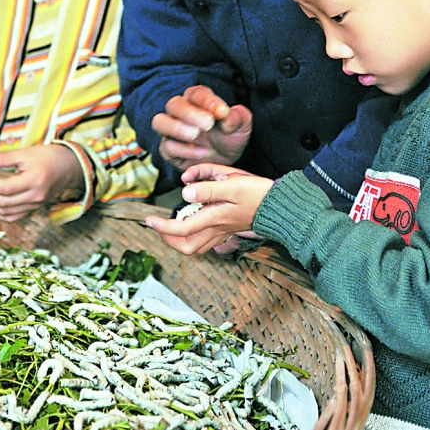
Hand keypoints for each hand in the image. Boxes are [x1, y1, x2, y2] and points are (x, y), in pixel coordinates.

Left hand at [0, 144, 83, 221]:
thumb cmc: (47, 156)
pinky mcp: (34, 208)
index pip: (5, 189)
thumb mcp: (25, 153)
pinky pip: (13, 217)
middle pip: (4, 202)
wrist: (67, 166)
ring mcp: (35, 205)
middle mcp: (35, 196)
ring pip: (6, 212)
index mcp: (34, 181)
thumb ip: (3, 158)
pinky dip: (0, 212)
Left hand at [145, 166, 272, 254]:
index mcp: (214, 217)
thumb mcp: (231, 183)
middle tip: (159, 224)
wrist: (280, 205)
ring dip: (180, 239)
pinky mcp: (229, 230)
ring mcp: (223, 232)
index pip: (180, 228)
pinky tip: (192, 223)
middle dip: (169, 239)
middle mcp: (217, 229)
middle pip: (186, 247)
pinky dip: (194, 236)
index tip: (149, 219)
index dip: (161, 226)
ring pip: (196, 247)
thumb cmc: (257, 192)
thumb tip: (185, 193)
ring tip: (171, 224)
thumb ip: (207, 188)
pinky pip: (207, 241)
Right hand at [152, 85, 251, 170]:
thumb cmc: (231, 137)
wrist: (226, 161)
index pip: (197, 94)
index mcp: (197, 100)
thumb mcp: (242, 126)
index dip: (208, 101)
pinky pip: (167, 147)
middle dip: (190, 113)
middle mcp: (180, 112)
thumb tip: (226, 117)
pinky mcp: (168, 150)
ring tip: (195, 135)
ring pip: (160, 122)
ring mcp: (171, 130)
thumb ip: (237, 117)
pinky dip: (184, 150)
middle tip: (208, 124)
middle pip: (174, 104)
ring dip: (176, 128)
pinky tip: (204, 153)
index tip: (222, 112)